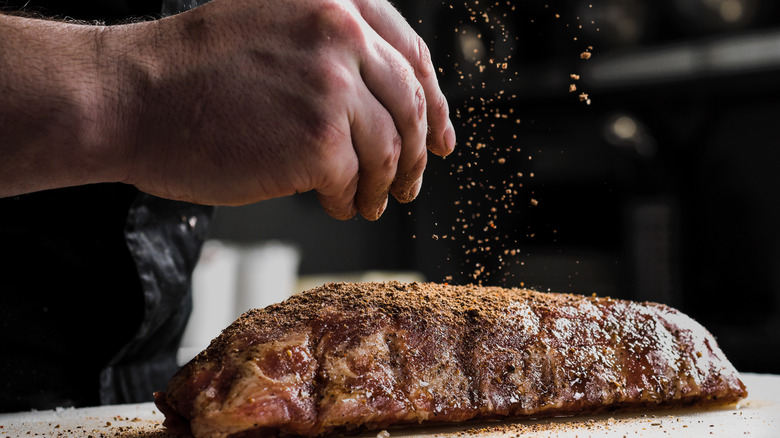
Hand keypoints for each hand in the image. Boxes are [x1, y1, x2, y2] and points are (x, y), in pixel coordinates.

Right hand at [104, 0, 455, 218]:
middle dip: (419, 153)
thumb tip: (386, 100)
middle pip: (412, 106)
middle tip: (413, 182)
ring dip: (387, 184)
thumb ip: (333, 51)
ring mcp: (333, 85)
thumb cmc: (191, 72)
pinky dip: (352, 198)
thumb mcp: (275, 26)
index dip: (435, 102)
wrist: (131, 99)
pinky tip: (339, 204)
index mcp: (335, 1)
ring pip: (392, 149)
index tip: (442, 137)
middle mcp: (342, 33)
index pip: (412, 56)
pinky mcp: (319, 140)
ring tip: (370, 202)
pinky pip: (357, 180)